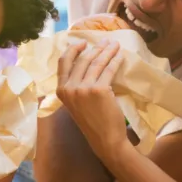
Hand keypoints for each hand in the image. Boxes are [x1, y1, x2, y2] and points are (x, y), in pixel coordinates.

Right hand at [56, 40, 127, 160]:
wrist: (105, 139)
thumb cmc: (92, 122)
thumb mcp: (76, 103)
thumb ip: (75, 86)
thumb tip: (86, 63)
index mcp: (60, 90)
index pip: (63, 63)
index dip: (73, 50)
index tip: (83, 43)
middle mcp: (69, 88)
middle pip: (82, 60)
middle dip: (96, 48)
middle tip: (107, 41)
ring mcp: (83, 88)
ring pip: (96, 62)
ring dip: (107, 51)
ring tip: (115, 45)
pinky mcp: (99, 90)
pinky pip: (108, 70)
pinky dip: (115, 60)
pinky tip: (120, 55)